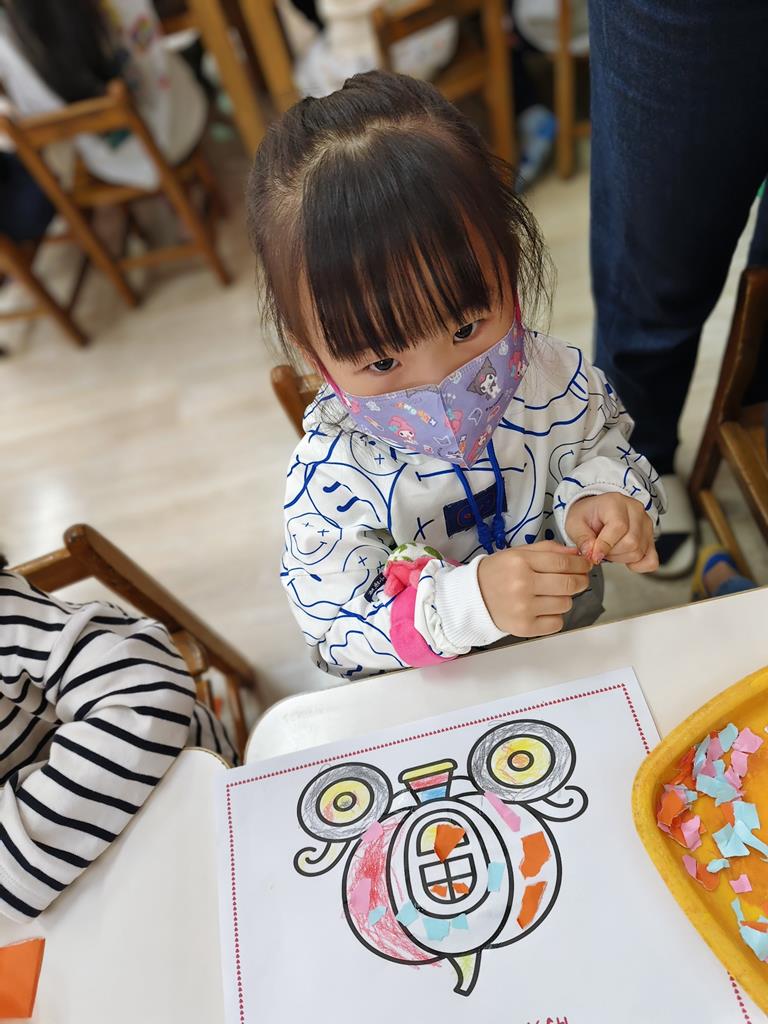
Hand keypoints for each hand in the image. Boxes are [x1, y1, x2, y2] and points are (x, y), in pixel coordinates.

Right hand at [477, 541, 591, 637]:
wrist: (473, 597)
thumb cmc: (497, 573)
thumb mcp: (518, 553)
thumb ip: (547, 549)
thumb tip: (575, 553)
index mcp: (520, 562)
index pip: (563, 563)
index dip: (580, 564)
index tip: (585, 565)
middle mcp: (522, 585)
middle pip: (569, 584)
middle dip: (581, 580)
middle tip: (580, 579)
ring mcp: (523, 608)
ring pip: (565, 604)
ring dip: (565, 598)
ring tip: (552, 594)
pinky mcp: (524, 627)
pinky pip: (556, 623)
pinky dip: (555, 616)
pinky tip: (544, 609)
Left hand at [565, 493, 658, 572]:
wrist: (596, 512)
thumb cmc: (587, 515)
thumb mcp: (574, 523)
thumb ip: (581, 538)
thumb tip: (591, 553)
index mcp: (615, 502)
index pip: (619, 527)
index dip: (605, 545)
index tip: (593, 555)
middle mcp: (635, 510)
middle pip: (631, 542)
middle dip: (611, 552)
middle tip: (600, 548)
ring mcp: (646, 524)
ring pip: (639, 552)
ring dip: (620, 557)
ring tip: (610, 548)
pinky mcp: (651, 537)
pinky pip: (651, 560)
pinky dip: (638, 565)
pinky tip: (625, 558)